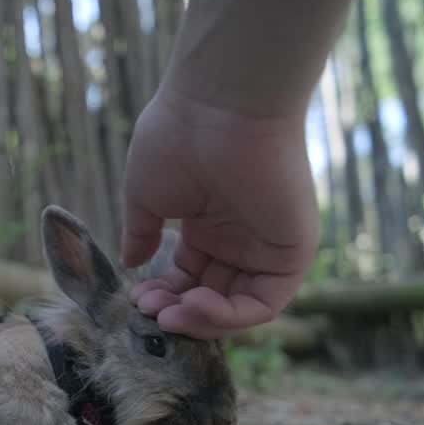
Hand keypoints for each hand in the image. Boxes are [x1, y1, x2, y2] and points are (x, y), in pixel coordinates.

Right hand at [121, 90, 320, 339]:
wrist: (217, 105)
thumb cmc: (177, 137)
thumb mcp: (146, 195)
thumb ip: (141, 232)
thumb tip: (131, 262)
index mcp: (210, 224)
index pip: (191, 278)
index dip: (164, 295)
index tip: (136, 299)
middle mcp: (240, 237)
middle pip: (214, 297)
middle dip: (179, 312)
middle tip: (149, 313)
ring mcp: (267, 245)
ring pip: (239, 307)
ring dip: (202, 320)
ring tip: (168, 315)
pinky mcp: (292, 251)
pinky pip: (266, 302)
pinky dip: (231, 316)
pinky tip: (194, 305)